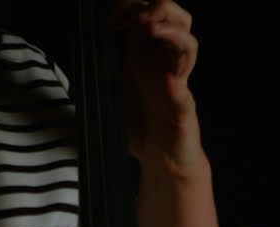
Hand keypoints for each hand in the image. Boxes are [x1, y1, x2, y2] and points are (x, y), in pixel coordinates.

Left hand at [112, 0, 203, 177]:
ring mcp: (177, 85)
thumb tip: (90, 36)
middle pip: (179, 19)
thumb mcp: (117, 83)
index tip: (112, 19)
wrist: (159, 158)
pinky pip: (184, 94)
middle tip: (139, 18)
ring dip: (171, 32)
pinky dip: (175, 85)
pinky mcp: (182, 111)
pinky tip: (166, 81)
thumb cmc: (141, 123)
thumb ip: (108, 59)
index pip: (152, 13)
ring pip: (189, 45)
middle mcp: (166, 64)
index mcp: (149, 54)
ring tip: (150, 30)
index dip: (133, 6)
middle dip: (159, 9)